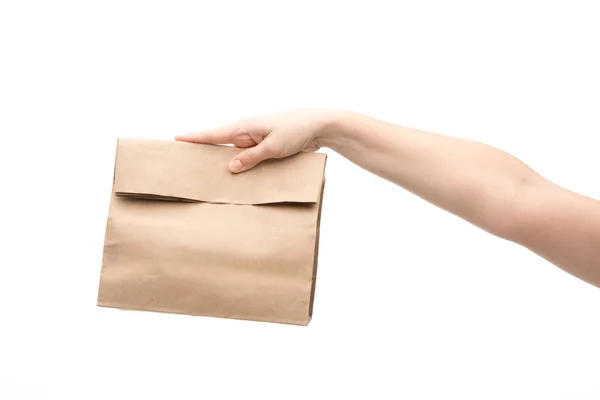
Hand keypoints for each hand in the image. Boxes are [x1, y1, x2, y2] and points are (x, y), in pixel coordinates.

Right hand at [175, 109, 336, 172]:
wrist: (317, 126)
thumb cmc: (295, 131)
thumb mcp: (273, 147)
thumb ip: (251, 157)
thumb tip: (230, 167)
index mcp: (245, 127)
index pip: (214, 134)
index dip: (195, 138)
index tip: (176, 139)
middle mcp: (246, 133)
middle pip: (219, 145)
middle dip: (204, 152)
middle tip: (184, 162)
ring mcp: (255, 140)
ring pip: (234, 154)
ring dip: (225, 163)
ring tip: (206, 175)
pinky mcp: (264, 147)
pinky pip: (247, 158)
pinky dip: (241, 166)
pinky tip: (237, 178)